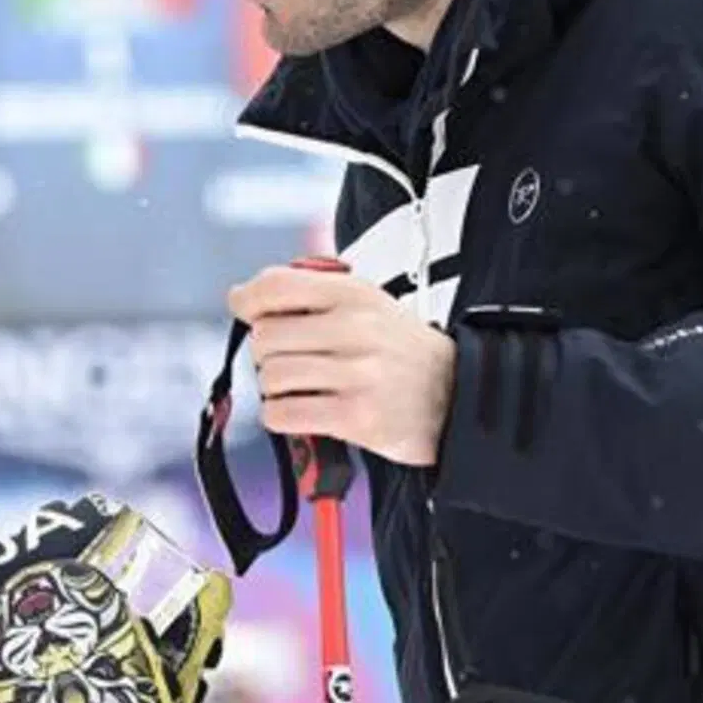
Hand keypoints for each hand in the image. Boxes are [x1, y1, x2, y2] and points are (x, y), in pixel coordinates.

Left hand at [228, 264, 456, 467]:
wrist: (460, 397)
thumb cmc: (402, 351)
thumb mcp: (367, 303)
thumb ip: (310, 293)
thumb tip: (242, 297)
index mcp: (354, 294)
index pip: (276, 285)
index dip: (248, 300)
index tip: (245, 310)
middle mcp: (355, 329)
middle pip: (265, 337)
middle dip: (267, 354)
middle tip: (289, 362)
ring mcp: (356, 374)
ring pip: (271, 378)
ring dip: (275, 389)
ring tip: (302, 389)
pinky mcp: (356, 417)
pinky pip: (284, 414)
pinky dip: (281, 416)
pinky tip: (301, 412)